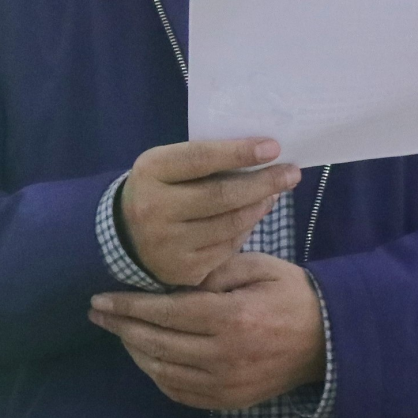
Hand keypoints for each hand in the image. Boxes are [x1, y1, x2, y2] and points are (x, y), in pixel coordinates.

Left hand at [89, 252, 325, 410]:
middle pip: (156, 343)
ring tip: (120, 332)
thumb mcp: (256, 267)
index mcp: (231, 318)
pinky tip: (147, 356)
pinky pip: (180, 392)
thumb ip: (211, 272)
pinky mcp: (229, 401)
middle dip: (121, 327)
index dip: (128, 306)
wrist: (329, 340)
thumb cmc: (291, 294)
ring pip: (162, 371)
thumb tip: (168, 280)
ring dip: (134, 351)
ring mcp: (226, 385)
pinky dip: (156, 375)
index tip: (101, 300)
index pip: (165, 313)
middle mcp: (224, 356)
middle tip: (98, 314)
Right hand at [118, 137, 300, 286]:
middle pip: (221, 195)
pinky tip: (253, 216)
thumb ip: (205, 160)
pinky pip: (227, 248)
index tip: (274, 147)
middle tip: (291, 173)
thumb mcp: (168, 165)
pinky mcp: (183, 270)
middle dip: (263, 183)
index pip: (201, 158)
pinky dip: (245, 229)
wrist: (125, 236)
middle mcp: (154, 210)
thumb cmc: (159, 190)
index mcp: (150, 173)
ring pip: (230, 224)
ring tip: (274, 193)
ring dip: (259, 207)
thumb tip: (262, 155)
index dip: (239, 153)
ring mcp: (168, 245)